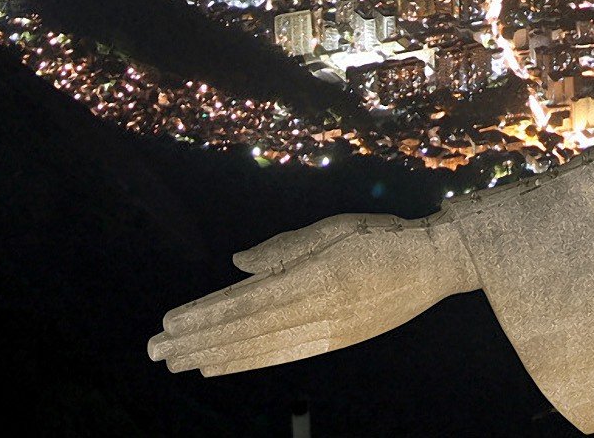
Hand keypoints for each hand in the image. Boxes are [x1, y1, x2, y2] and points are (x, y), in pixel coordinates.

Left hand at [147, 213, 478, 376]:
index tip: (170, 323)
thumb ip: (284, 248)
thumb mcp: (333, 229)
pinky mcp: (337, 341)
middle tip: (156, 349)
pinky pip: (283, 355)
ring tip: (178, 360)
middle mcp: (317, 309)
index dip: (206, 315)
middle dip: (197, 341)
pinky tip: (220, 364)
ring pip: (259, 347)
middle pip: (245, 330)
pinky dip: (247, 361)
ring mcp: (328, 330)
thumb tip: (236, 264)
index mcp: (315, 276)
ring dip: (214, 355)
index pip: (247, 301)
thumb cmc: (383, 236)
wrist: (437, 264)